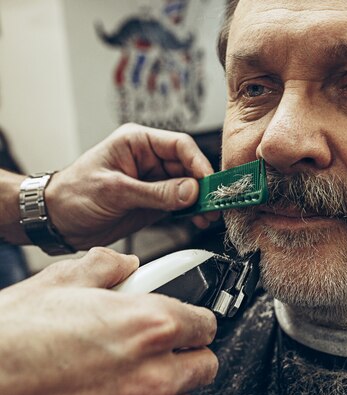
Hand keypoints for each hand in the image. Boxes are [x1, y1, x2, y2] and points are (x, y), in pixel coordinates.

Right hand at [0, 247, 217, 394]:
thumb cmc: (17, 333)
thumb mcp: (64, 281)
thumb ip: (108, 267)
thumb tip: (125, 264)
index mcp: (151, 323)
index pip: (206, 324)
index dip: (195, 319)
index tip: (187, 321)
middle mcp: (153, 370)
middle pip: (205, 364)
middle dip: (189, 352)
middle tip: (166, 346)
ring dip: (174, 385)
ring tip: (144, 371)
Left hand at [46, 123, 219, 249]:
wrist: (55, 221)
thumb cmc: (72, 194)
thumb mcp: (115, 190)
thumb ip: (156, 192)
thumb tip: (191, 190)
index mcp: (137, 143)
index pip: (179, 145)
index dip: (198, 162)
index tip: (208, 182)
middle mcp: (148, 159)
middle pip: (189, 166)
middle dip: (203, 185)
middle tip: (214, 202)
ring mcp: (153, 181)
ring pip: (189, 187)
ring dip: (201, 201)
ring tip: (208, 215)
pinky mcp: (154, 202)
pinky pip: (181, 204)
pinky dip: (192, 212)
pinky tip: (197, 220)